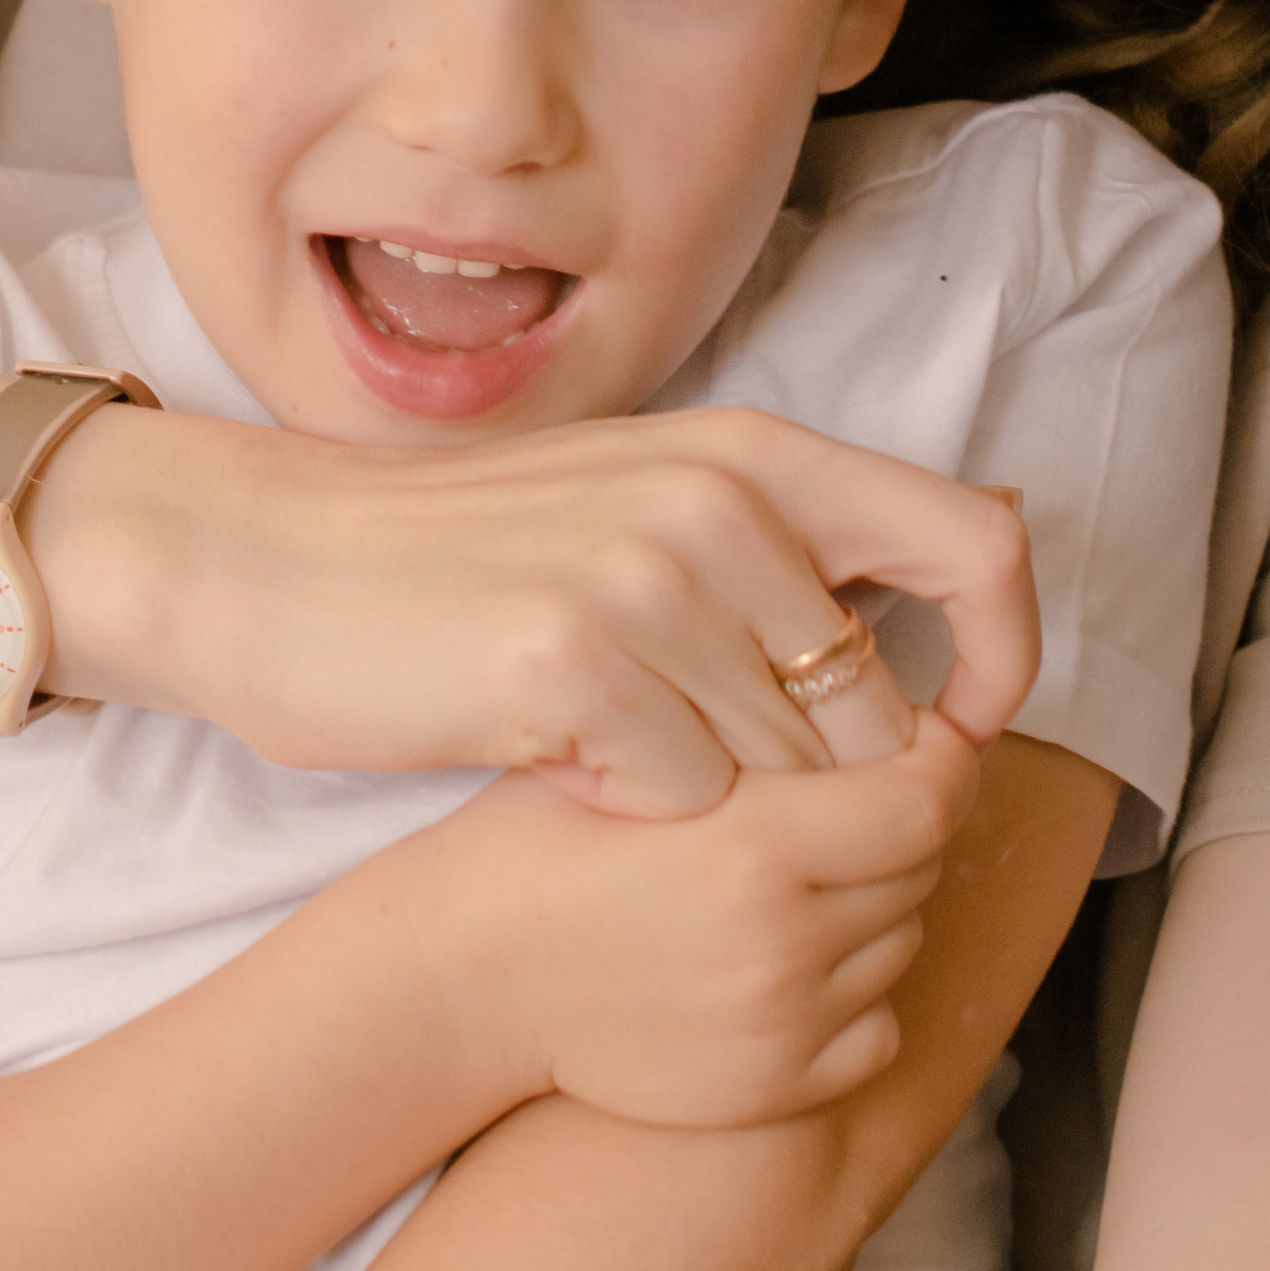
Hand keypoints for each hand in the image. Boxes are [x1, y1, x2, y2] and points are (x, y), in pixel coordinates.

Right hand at [45, 401, 1035, 817]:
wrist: (264, 568)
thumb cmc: (463, 560)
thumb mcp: (648, 500)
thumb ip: (791, 533)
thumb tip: (988, 544)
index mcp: (757, 452)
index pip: (981, 547)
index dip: (1005, 661)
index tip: (959, 738)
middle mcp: (719, 499)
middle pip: (881, 717)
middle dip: (824, 793)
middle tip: (716, 796)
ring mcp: (645, 577)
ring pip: (784, 777)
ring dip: (717, 810)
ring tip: (618, 765)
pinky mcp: (569, 662)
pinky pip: (681, 802)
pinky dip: (634, 817)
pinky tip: (561, 774)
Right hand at [422, 711, 980, 1125]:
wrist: (464, 977)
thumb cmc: (540, 845)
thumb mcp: (646, 753)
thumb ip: (765, 735)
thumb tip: (887, 711)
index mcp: (754, 844)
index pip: (928, 797)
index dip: (940, 760)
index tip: (919, 743)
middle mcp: (783, 940)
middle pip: (922, 866)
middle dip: (897, 827)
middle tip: (838, 804)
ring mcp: (784, 1025)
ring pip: (901, 942)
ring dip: (871, 907)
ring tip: (788, 884)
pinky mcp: (774, 1088)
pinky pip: (878, 1028)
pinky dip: (854, 996)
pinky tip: (779, 963)